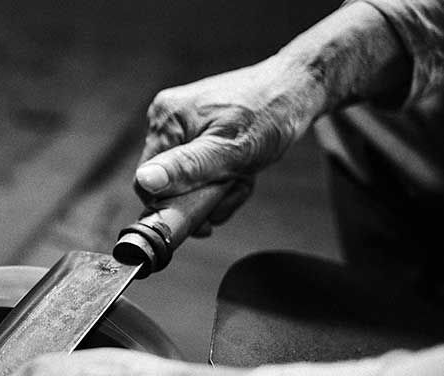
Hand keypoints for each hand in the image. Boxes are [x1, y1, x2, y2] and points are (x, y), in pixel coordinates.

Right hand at [134, 56, 325, 231]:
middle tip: (235, 186)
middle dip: (204, 195)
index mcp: (167, 118)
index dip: (172, 205)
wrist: (296, 89)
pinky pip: (200, 169)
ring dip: (218, 189)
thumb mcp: (231, 151)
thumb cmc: (270, 113)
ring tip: (243, 175)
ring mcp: (183, 124)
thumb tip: (146, 180)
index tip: (204, 217)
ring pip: (187, 180)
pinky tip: (241, 170)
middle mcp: (168, 118)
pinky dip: (222, 177)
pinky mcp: (197, 130)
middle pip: (169, 183)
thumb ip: (186, 168)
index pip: (146, 181)